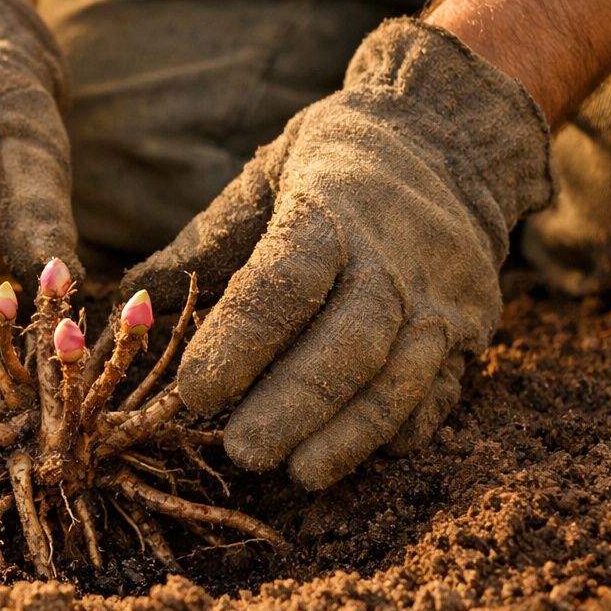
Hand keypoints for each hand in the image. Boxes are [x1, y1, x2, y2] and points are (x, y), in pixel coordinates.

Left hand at [123, 19, 549, 488]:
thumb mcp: (267, 174)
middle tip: (244, 452)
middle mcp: (396, 254)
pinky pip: (442, 389)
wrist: (450, 135)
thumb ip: (211, 240)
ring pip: (401, 375)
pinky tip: (359, 456)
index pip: (284, 281)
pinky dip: (401, 427)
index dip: (240, 340)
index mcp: (332, 207)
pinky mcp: (475, 326)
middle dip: (297, 403)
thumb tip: (135, 296)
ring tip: (299, 474)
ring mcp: (444, 294)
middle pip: (350, 341)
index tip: (194, 391)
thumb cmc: (332, 164)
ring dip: (349, 433)